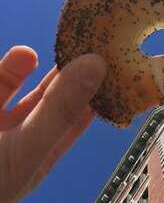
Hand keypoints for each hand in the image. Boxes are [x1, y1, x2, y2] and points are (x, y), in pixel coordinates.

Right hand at [0, 46, 105, 202]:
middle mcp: (17, 137)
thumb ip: (60, 108)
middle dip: (68, 76)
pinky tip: (24, 56)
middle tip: (91, 49)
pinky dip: (9, 69)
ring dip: (37, 70)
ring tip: (60, 49)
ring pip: (18, 90)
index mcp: (39, 153)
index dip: (94, 96)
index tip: (114, 70)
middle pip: (50, 101)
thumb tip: (98, 66)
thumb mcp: (26, 145)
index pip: (75, 122)